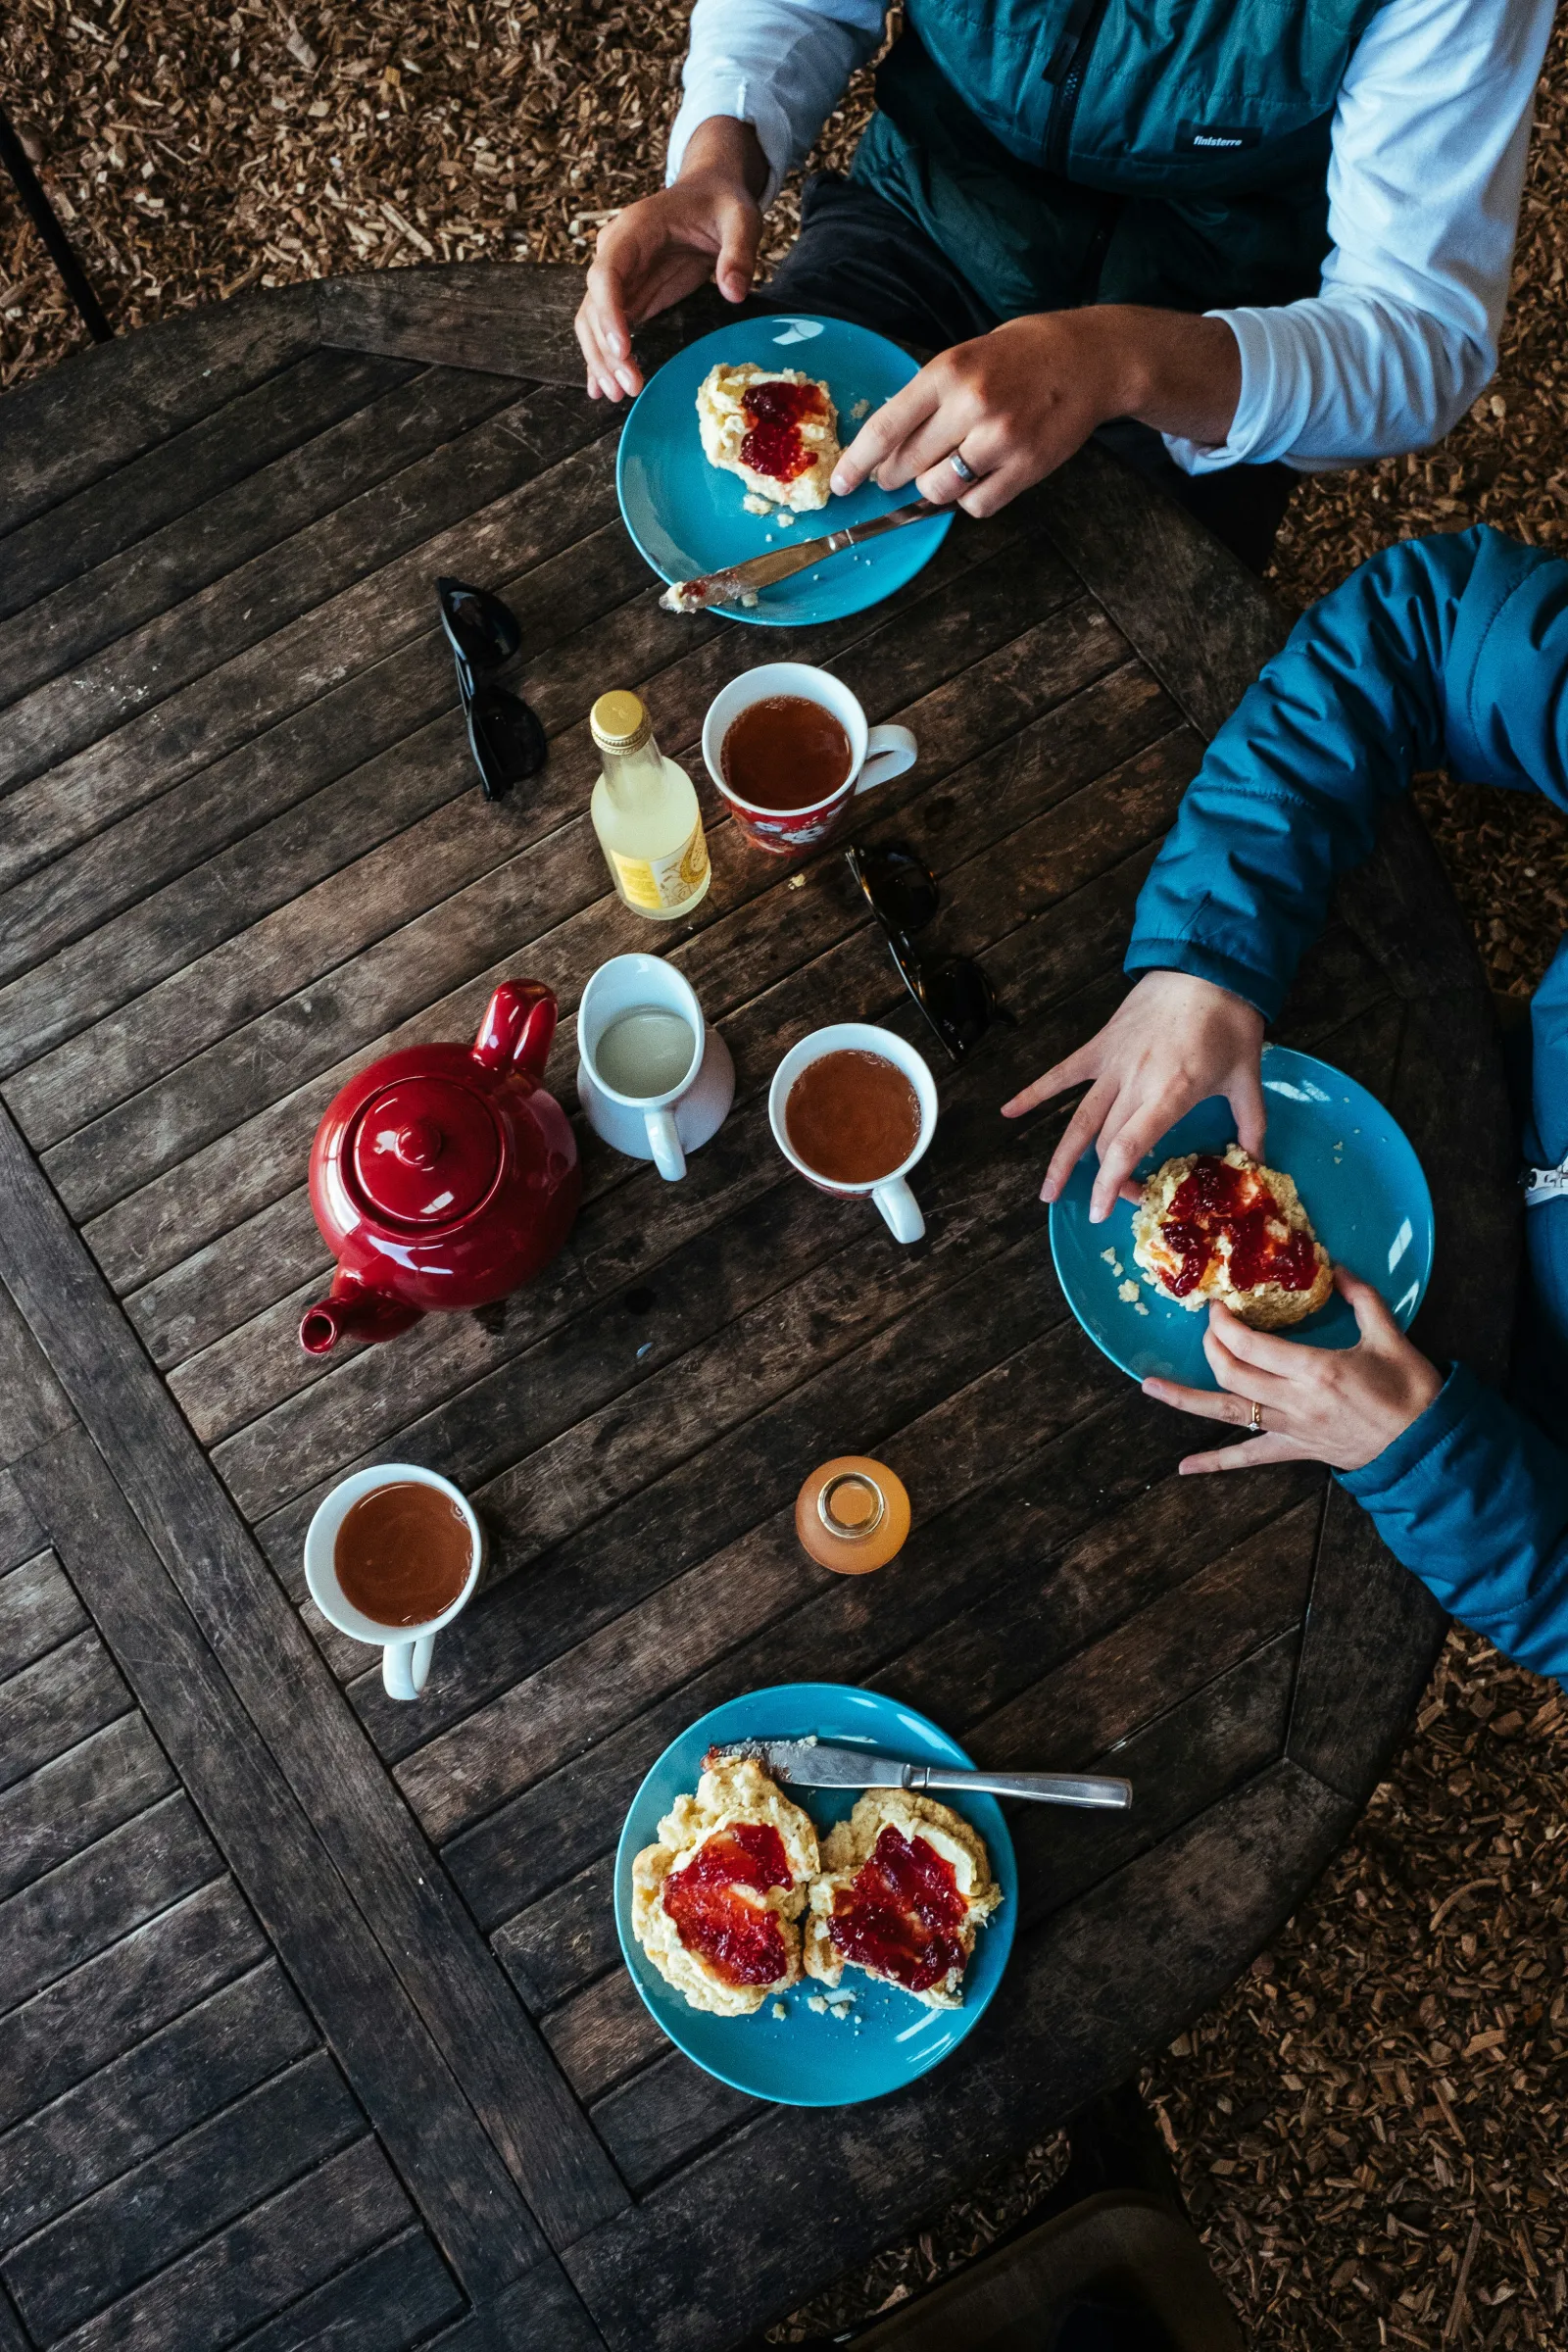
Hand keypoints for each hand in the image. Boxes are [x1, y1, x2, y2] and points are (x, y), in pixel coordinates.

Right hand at [574, 118, 765, 401]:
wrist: (710, 195)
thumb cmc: (723, 204)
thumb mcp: (740, 219)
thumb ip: (739, 252)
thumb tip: (733, 293)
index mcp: (634, 230)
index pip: (606, 274)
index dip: (609, 313)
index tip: (624, 350)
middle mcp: (615, 254)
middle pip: (593, 305)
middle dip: (606, 350)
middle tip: (627, 388)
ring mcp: (620, 278)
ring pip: (593, 323)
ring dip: (601, 361)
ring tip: (618, 395)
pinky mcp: (630, 296)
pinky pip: (606, 329)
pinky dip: (603, 358)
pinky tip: (601, 388)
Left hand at [829, 307, 1240, 516]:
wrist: (1089, 359)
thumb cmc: (1020, 356)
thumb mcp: (965, 357)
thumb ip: (927, 397)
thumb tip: (886, 447)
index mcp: (948, 372)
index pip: (886, 428)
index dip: (857, 463)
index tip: (841, 483)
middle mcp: (972, 406)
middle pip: (909, 466)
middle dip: (895, 478)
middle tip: (895, 477)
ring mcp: (1001, 440)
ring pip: (940, 491)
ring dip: (934, 490)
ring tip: (947, 469)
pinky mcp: (1026, 468)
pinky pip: (977, 505)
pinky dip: (970, 499)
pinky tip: (982, 475)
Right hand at [1001, 971, 1265, 1220]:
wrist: (1207, 966)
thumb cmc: (1229, 1022)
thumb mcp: (1248, 1078)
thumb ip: (1251, 1125)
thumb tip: (1256, 1163)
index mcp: (1169, 1093)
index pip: (1126, 1148)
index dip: (1113, 1184)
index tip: (1108, 1212)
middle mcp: (1133, 1083)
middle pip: (1105, 1143)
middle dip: (1106, 1180)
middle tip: (1117, 1201)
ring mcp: (1112, 1065)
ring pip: (1077, 1120)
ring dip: (1060, 1160)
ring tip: (1047, 1194)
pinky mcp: (1100, 1046)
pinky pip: (1061, 1073)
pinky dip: (1032, 1092)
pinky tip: (1007, 1112)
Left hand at [1143, 1271, 1444, 1473]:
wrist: (1427, 1446)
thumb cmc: (1411, 1390)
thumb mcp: (1389, 1335)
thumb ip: (1360, 1297)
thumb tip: (1335, 1267)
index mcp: (1315, 1370)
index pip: (1251, 1345)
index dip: (1226, 1324)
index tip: (1217, 1305)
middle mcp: (1295, 1401)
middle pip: (1231, 1373)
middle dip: (1211, 1345)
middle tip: (1208, 1323)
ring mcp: (1290, 1429)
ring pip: (1227, 1413)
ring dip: (1185, 1399)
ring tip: (1148, 1387)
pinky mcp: (1294, 1449)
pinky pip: (1248, 1457)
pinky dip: (1214, 1463)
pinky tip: (1183, 1468)